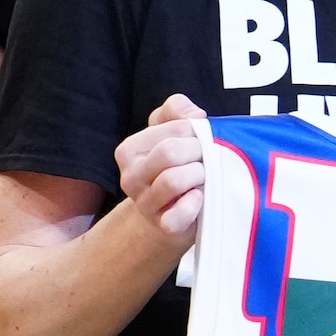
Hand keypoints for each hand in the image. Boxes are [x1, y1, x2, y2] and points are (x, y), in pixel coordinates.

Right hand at [115, 96, 215, 242]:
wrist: (177, 212)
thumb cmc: (177, 167)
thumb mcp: (173, 132)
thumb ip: (177, 110)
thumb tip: (194, 114)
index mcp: (129, 151)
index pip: (173, 127)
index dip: (196, 131)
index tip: (200, 141)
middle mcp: (130, 177)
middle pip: (170, 152)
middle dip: (198, 152)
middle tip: (207, 159)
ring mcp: (144, 204)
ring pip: (174, 180)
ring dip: (199, 175)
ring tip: (204, 177)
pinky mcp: (163, 225)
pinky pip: (180, 213)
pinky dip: (195, 204)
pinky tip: (199, 198)